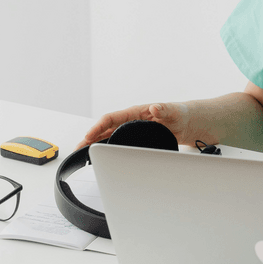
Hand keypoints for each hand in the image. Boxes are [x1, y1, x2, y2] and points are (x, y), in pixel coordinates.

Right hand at [74, 101, 192, 150]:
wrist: (184, 122)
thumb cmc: (177, 114)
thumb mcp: (172, 111)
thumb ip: (164, 109)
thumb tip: (155, 108)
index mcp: (135, 112)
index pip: (111, 118)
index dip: (98, 126)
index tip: (89, 136)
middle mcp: (130, 119)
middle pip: (105, 128)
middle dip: (90, 137)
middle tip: (78, 148)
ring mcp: (130, 128)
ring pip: (107, 136)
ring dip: (94, 143)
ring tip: (82, 153)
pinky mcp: (133, 137)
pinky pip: (115, 142)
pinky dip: (105, 147)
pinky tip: (98, 155)